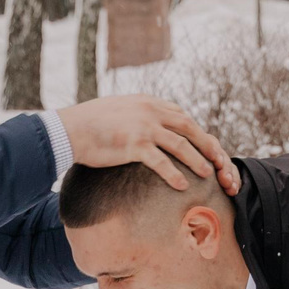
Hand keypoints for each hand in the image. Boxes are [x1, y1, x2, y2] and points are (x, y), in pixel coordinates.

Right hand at [55, 94, 239, 193]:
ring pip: (181, 144)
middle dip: (207, 144)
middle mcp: (150, 111)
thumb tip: (141, 125)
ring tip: (208, 174)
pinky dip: (174, 175)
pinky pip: (161, 162)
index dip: (196, 130)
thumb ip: (135, 115)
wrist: (69, 129)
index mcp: (147, 102)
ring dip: (197, 160)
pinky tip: (182, 187)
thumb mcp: (117, 110)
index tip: (204, 144)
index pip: (180, 114)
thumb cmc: (89, 123)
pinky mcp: (134, 144)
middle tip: (219, 159)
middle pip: (189, 127)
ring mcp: (143, 127)